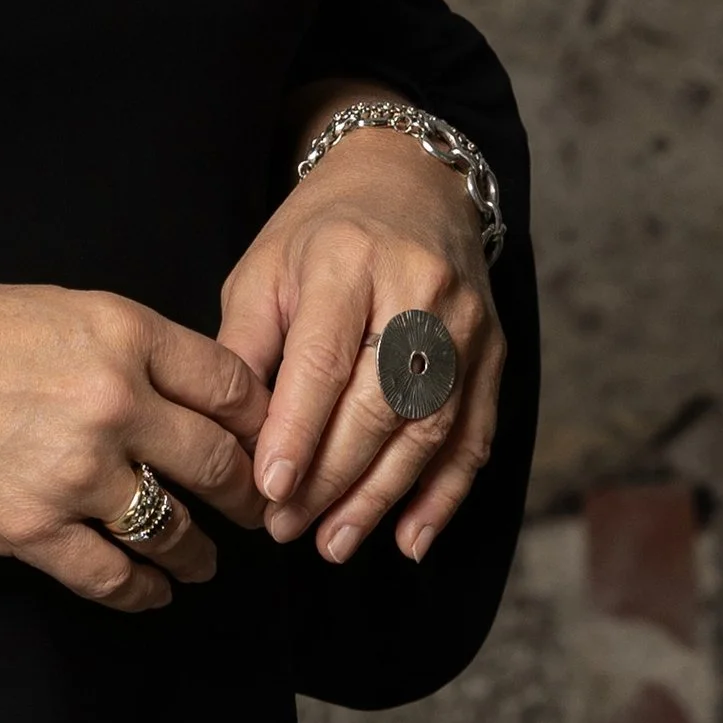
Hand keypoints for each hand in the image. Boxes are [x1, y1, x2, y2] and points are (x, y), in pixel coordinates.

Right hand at [0, 279, 266, 613]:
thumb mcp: (59, 307)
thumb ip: (133, 346)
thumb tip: (194, 395)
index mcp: (122, 332)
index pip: (231, 385)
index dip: (260, 421)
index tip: (265, 442)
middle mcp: (112, 402)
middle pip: (219, 462)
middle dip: (247, 494)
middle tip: (258, 510)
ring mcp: (74, 472)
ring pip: (174, 529)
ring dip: (200, 553)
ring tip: (205, 562)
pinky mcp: (32, 528)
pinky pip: (112, 576)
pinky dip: (142, 591)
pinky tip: (152, 590)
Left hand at [218, 130, 503, 566]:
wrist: (411, 179)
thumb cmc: (320, 232)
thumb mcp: (264, 271)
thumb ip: (245, 350)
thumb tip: (228, 438)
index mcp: (350, 262)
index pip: (325, 361)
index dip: (297, 433)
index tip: (268, 491)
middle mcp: (419, 291)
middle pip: (380, 404)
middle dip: (332, 479)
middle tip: (286, 528)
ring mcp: (466, 324)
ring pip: (429, 429)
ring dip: (381, 498)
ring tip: (334, 543)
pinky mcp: (494, 351)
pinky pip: (475, 435)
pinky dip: (444, 495)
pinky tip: (409, 539)